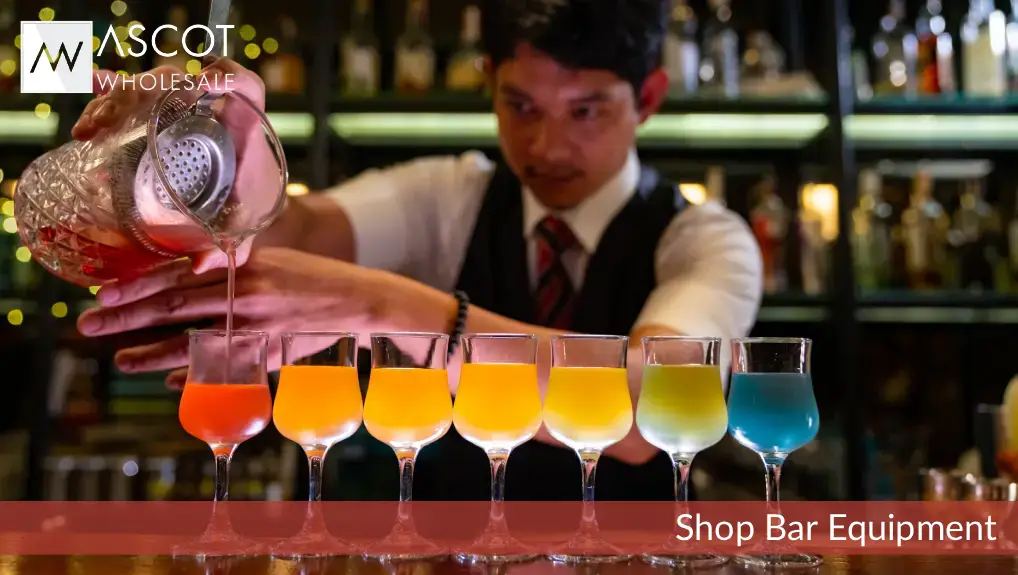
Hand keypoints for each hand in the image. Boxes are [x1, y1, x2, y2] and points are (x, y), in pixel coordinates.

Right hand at [70, 61, 278, 272]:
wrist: (245, 200)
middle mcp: (212, 109)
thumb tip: (198, 265)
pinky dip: (105, 93)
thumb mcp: (245, 224)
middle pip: (180, 79)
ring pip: (148, 86)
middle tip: (114, 119)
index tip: (207, 81)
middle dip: (143, 90)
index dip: (229, 74)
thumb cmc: (249, 205)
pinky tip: (85, 96)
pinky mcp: (159, 117)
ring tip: (90, 131)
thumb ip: (233, 247)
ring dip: (114, 101)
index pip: (247, 84)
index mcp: (243, 126)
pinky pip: (131, 98)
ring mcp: (183, 109)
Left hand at [76, 247, 386, 388]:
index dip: (137, 286)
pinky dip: (193, 374)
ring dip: (149, 352)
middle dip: (126, 318)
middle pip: (173, 306)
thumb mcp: (272, 260)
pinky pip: (222, 367)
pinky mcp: (269, 352)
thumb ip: (233, 267)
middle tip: (88, 326)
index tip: (103, 295)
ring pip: (191, 341)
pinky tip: (169, 381)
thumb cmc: (313, 278)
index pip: (178, 275)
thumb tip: (191, 272)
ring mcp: (256, 326)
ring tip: (120, 360)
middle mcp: (245, 294)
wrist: (360, 301)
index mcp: (243, 266)